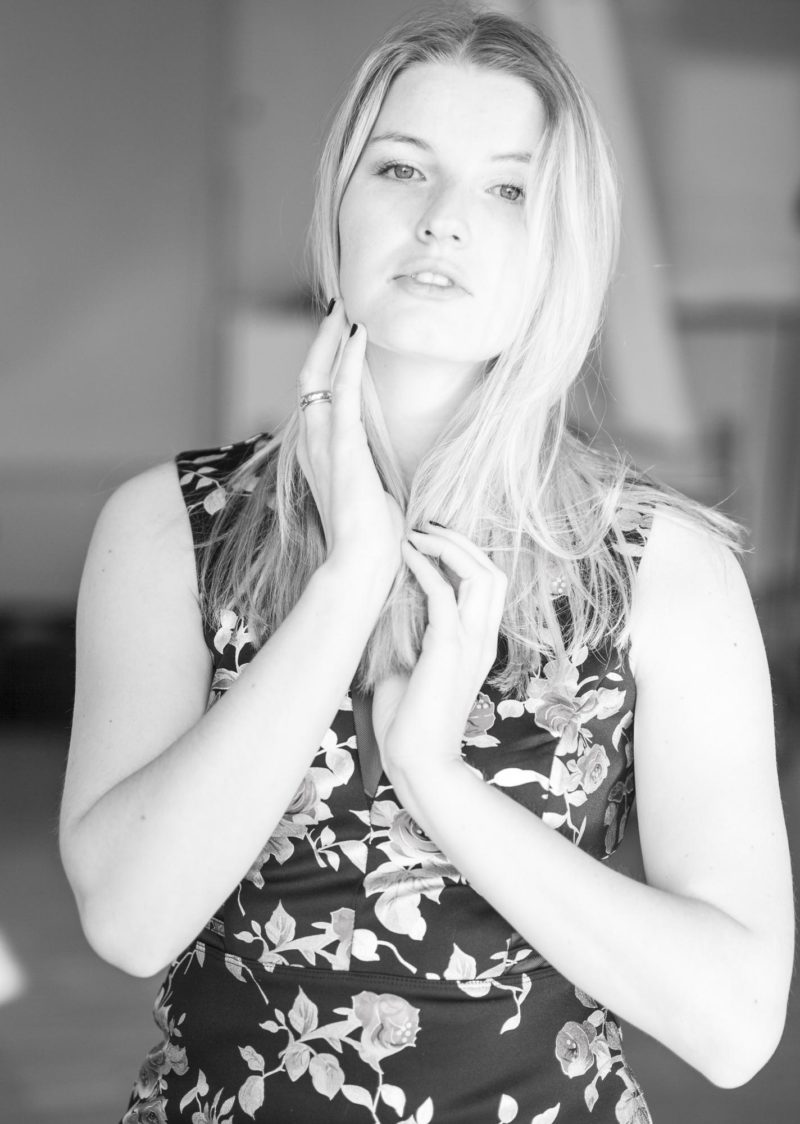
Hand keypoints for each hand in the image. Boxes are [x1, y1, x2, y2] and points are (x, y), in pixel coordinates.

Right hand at [296, 299, 403, 581]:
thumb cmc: (372, 540)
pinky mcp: (343, 446)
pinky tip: (357, 332)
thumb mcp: (371, 495)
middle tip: (337, 307)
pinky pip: (342, 391)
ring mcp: (324, 445)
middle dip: (321, 341)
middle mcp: (313, 446)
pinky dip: (348, 358)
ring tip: (344, 308)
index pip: (315, 401)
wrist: (361, 565)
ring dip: (331, 339)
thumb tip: (385, 466)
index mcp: (319, 457)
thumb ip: (369, 472)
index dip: (322, 365)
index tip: (338, 337)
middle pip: (308, 379)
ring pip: (317, 377)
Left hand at [372, 521, 506, 785]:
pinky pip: (446, 595)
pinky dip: (427, 568)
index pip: (489, 585)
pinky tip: (406, 555)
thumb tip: (386, 606)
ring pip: (481, 576)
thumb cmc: (408, 723)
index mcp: (479, 645)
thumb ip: (410, 636)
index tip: (431, 538)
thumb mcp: (410, 667)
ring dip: (449, 548)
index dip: (465, 554)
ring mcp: (471, 645)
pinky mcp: (448, 650)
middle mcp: (483, 640)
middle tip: (426, 526)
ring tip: (418, 533)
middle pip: (493, 571)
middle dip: (462, 541)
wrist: (417, 763)